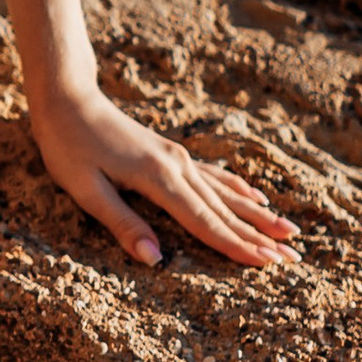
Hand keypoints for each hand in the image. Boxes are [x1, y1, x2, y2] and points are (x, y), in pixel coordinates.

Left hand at [30, 83, 297, 270]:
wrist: (67, 98)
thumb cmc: (69, 146)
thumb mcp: (86, 190)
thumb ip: (123, 225)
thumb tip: (155, 261)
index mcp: (159, 180)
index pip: (205, 223)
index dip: (237, 247)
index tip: (268, 264)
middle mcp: (177, 167)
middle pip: (224, 210)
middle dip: (260, 236)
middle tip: (293, 259)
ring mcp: (177, 158)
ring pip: (225, 193)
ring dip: (257, 216)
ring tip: (288, 232)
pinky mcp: (171, 153)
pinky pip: (213, 175)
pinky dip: (237, 188)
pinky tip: (255, 196)